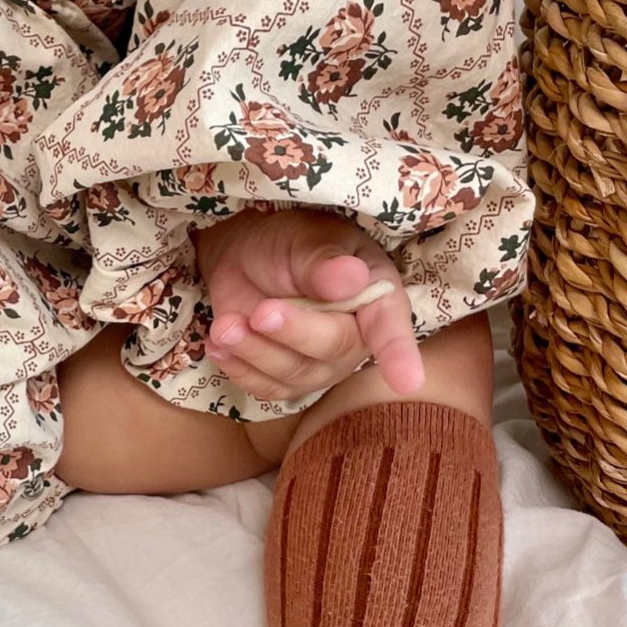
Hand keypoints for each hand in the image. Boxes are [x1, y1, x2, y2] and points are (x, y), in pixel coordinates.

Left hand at [190, 207, 424, 400]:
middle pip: (332, 349)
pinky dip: (239, 369)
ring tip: (226, 325)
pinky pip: (266, 388)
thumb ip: (323, 260)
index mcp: (376, 295)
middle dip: (293, 332)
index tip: (407, 381)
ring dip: (255, 351)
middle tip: (261, 312)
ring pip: (293, 374)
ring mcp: (321, 363)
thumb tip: (350, 279)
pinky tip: (218, 344)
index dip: (399, 354)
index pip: (390, 328)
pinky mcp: (285, 377)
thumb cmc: (289, 240)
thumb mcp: (305, 238)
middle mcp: (355, 336)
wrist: (246, 254)